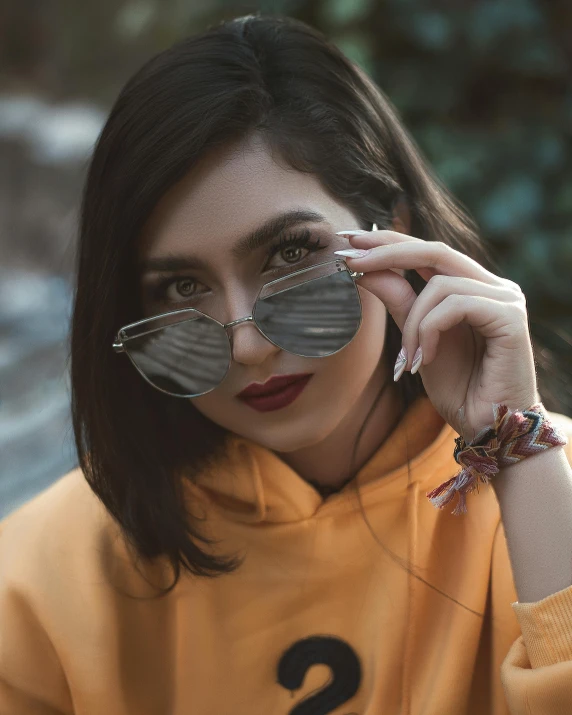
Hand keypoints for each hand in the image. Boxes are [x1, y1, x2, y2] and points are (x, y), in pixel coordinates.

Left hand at [336, 228, 539, 441]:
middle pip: (435, 250)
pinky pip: (456, 305)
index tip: (350, 240)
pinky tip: (427, 358)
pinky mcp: (511, 318)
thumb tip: (364, 269)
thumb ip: (399, 302)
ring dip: (413, 323)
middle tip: (351, 260)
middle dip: (388, 251)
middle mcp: (493, 287)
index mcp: (473, 287)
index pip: (429, 252)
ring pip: (440, 286)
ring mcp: (506, 299)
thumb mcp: (417, 339)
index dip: (390, 241)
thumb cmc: (457, 388)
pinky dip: (431, 330)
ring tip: (410, 358)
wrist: (487, 428)